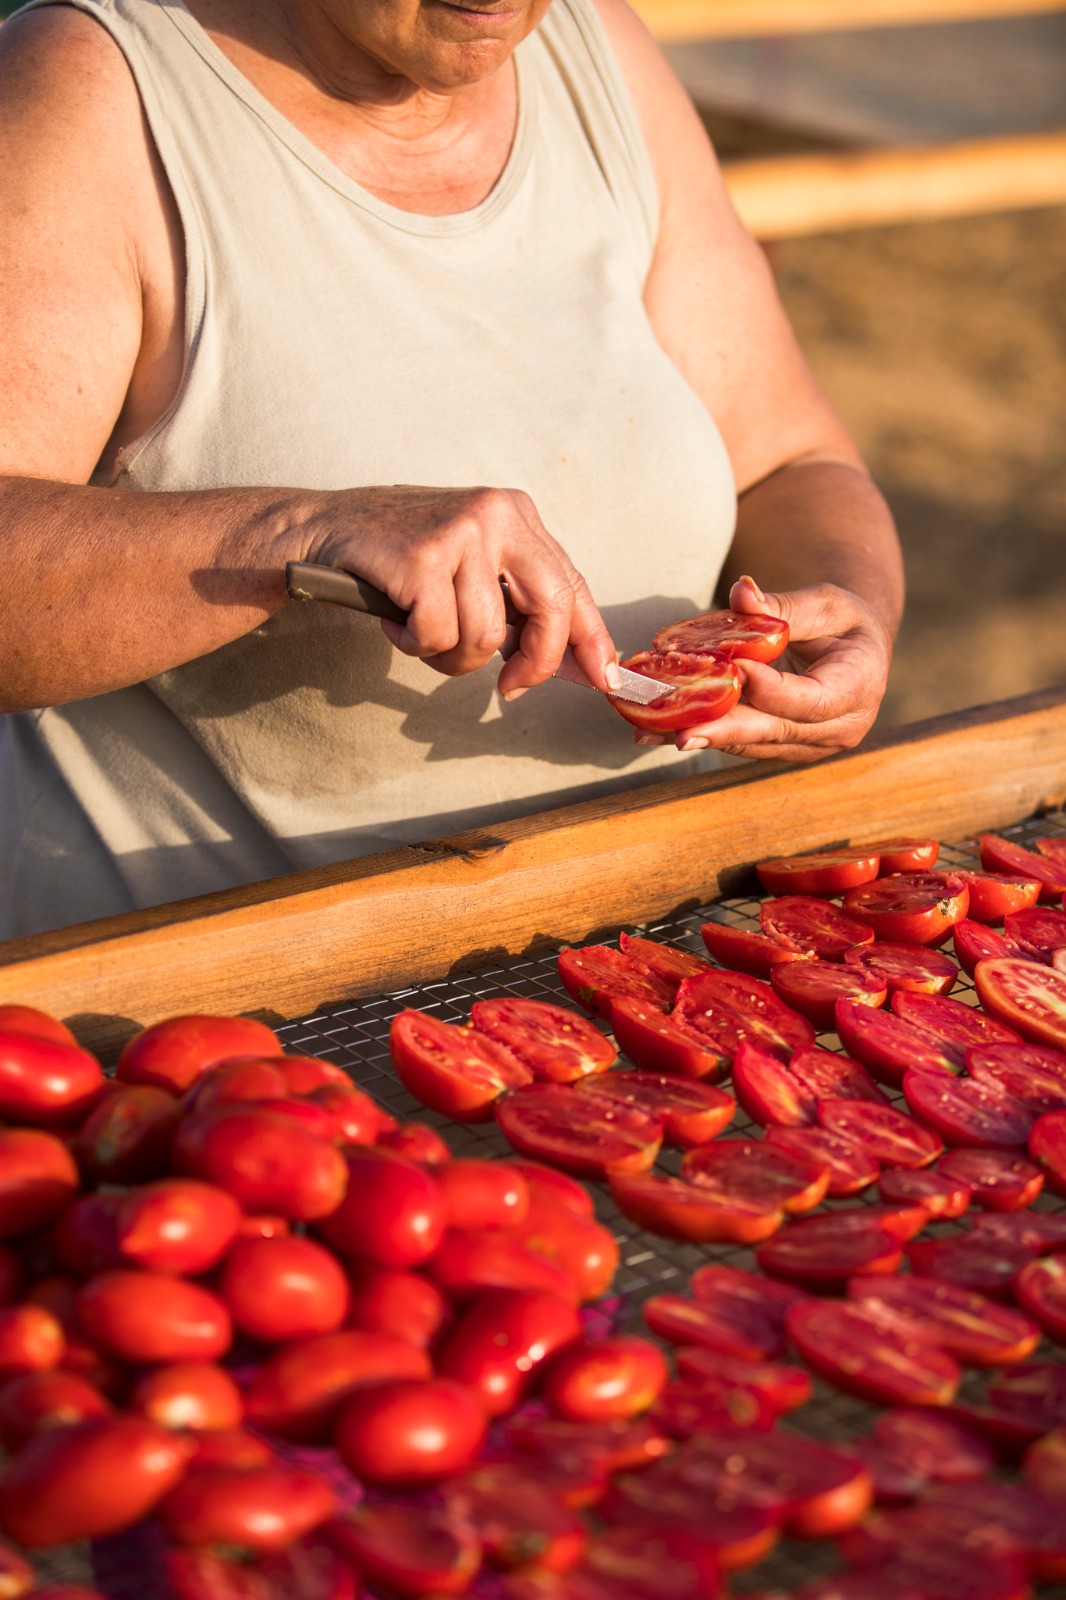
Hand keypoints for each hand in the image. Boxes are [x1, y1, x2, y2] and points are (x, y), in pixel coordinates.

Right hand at [301, 484, 619, 698]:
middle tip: (509, 688)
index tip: (605, 678)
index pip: (572, 584)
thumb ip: (515, 602)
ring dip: (450, 656)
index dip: (592, 638)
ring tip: (420, 633)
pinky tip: (394, 620)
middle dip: (534, 663)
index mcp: (518, 515)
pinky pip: (438, 635)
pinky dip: (413, 643)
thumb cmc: (399, 559)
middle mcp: (498, 515)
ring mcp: (462, 532)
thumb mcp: (470, 566)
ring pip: (484, 636)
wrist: (323, 531)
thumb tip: (565, 662)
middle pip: (550, 610)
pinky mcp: (424, 555)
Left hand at [636, 575, 893, 761]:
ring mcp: (809, 745)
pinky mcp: (781, 748)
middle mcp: (838, 728)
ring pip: (750, 743)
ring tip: (650, 731)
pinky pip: (739, 742)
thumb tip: (742, 593)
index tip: (735, 672)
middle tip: (681, 733)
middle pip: (774, 730)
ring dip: (700, 735)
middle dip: (725, 731)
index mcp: (858, 688)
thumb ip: (785, 605)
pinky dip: (701, 732)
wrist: (855, 652)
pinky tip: (656, 730)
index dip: (771, 691)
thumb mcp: (827, 603)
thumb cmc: (843, 622)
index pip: (811, 700)